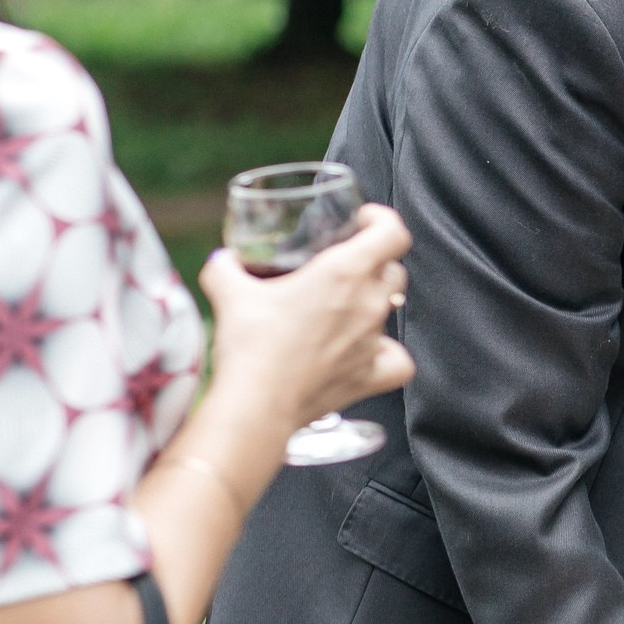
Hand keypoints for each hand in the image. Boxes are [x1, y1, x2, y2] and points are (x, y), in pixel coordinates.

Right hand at [201, 203, 414, 434]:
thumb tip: (224, 260)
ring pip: (392, 311)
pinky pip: (399, 360)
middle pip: (394, 271)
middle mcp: (368, 304)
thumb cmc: (248, 345)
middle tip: (346, 266)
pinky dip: (388, 354)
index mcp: (344, 273)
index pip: (392, 233)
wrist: (256, 402)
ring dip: (373, 305)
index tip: (365, 221)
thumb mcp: (228, 291)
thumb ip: (225, 266)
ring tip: (343, 309)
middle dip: (375, 263)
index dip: (383, 221)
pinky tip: (368, 351)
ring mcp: (373, 341)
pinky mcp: (371, 376)